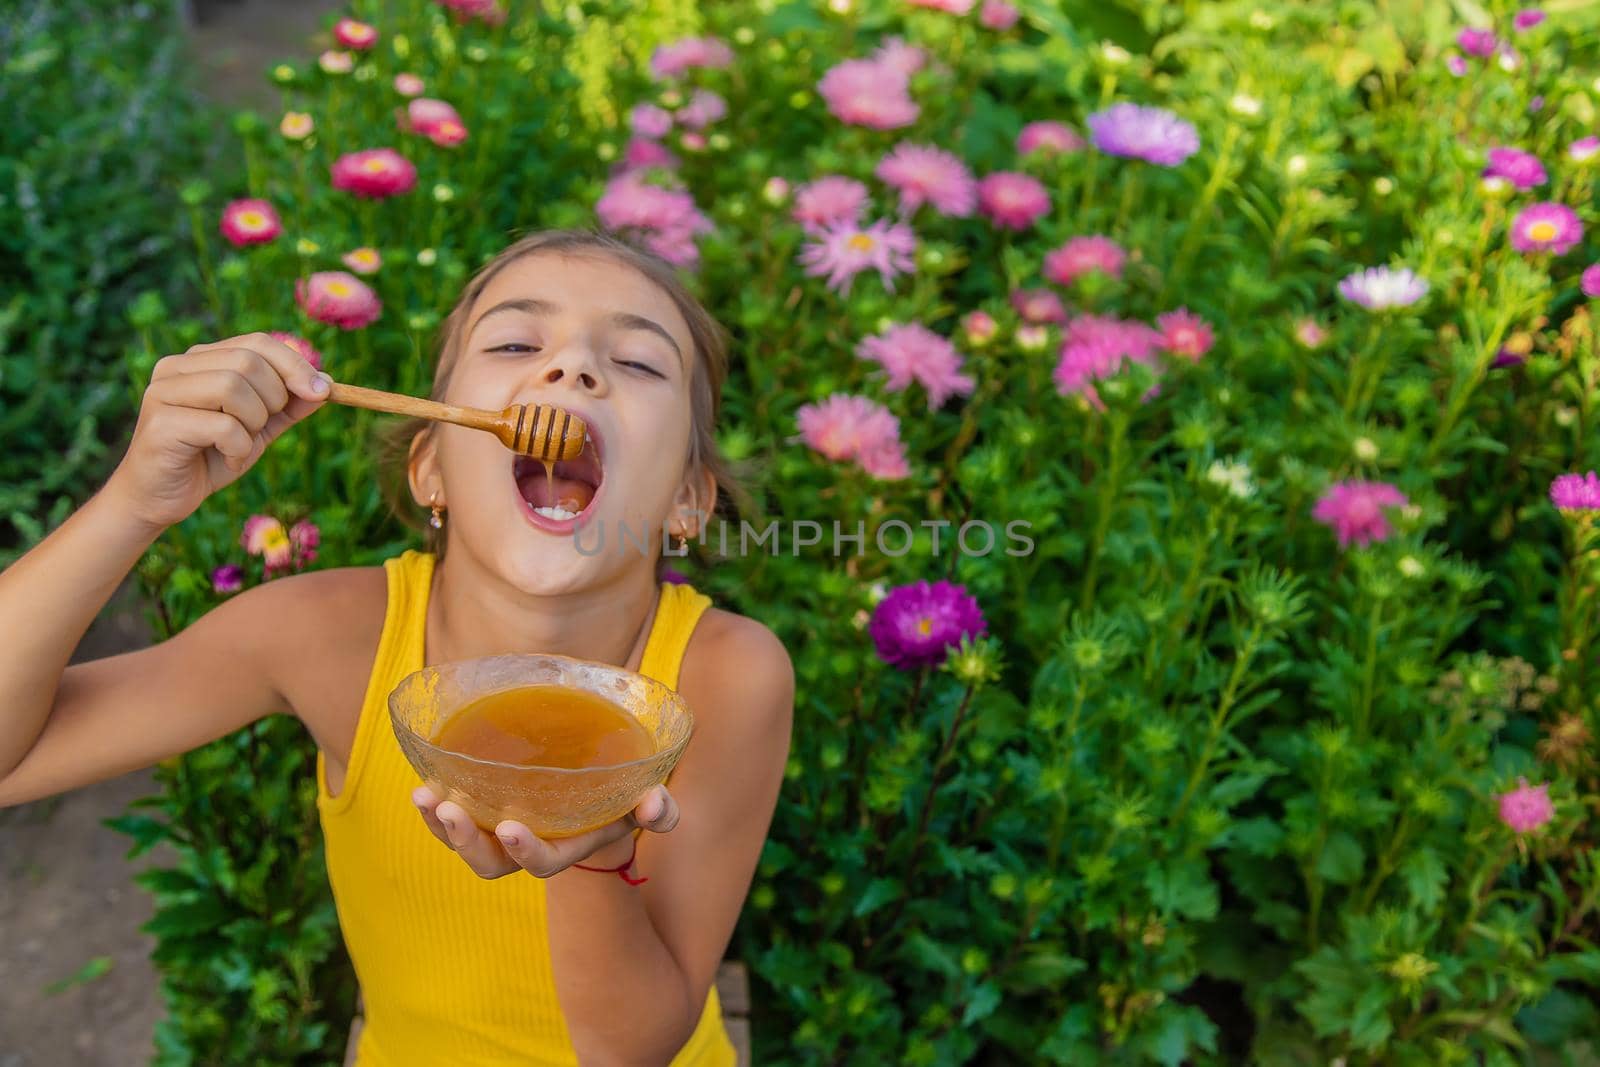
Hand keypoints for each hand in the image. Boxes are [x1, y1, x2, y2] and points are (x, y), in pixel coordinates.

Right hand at [105, 333, 328, 532]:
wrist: (160, 499)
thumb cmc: (209, 458)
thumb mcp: (259, 429)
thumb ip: (289, 406)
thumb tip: (327, 383)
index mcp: (200, 360)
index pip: (257, 342)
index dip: (295, 364)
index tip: (323, 392)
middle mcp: (177, 367)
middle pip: (248, 361)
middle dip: (274, 399)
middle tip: (261, 428)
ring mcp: (163, 392)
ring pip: (233, 387)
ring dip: (254, 423)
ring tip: (240, 444)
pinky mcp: (161, 422)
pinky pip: (223, 425)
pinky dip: (238, 447)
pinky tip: (226, 458)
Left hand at [411, 784, 679, 878]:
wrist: (593, 785)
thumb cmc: (620, 797)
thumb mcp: (643, 801)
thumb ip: (657, 808)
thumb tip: (655, 805)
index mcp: (562, 849)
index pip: (539, 863)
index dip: (524, 851)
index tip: (511, 827)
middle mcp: (523, 847)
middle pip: (488, 863)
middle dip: (466, 842)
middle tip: (450, 810)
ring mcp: (497, 831)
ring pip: (461, 842)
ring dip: (439, 825)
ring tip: (424, 795)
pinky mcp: (480, 809)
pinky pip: (448, 817)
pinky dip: (432, 806)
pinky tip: (424, 783)